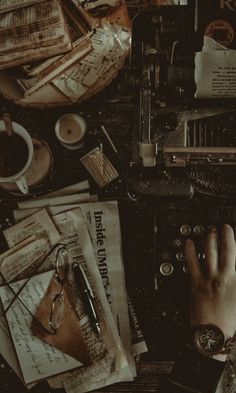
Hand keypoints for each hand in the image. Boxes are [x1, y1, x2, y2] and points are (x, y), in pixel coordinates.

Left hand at [185, 225, 235, 358]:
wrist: (213, 333)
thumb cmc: (229, 321)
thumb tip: (234, 272)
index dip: (235, 243)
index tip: (234, 233)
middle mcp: (224, 276)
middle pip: (226, 250)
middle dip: (226, 236)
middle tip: (224, 227)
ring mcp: (208, 279)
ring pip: (210, 253)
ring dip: (211, 239)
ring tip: (211, 230)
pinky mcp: (195, 283)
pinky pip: (192, 263)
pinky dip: (190, 251)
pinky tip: (188, 243)